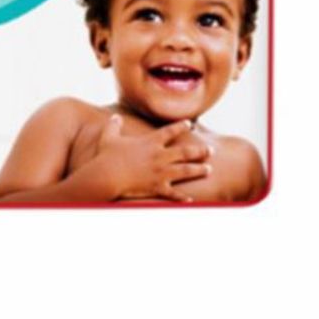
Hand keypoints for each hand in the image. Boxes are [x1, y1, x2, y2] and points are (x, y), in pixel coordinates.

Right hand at [73, 116, 211, 201]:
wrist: (107, 175)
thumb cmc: (107, 155)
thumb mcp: (109, 136)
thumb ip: (114, 126)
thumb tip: (115, 118)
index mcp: (150, 142)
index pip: (170, 131)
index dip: (181, 126)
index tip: (190, 123)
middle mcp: (160, 156)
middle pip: (185, 152)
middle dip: (200, 150)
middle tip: (211, 150)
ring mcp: (161, 173)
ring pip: (185, 171)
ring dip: (199, 170)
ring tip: (209, 170)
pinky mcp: (158, 187)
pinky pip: (174, 194)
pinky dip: (183, 197)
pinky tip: (191, 199)